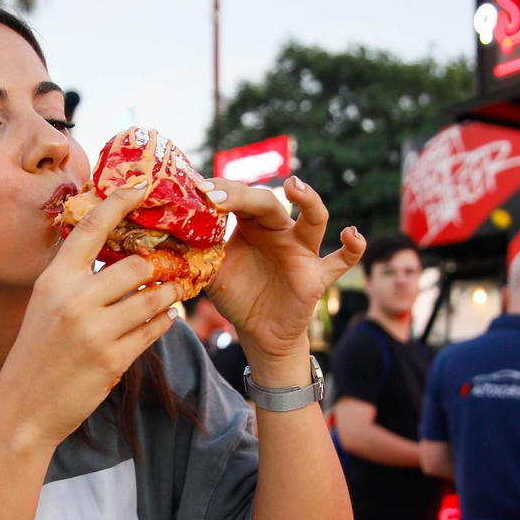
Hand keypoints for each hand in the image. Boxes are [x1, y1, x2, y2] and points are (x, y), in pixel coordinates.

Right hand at [0, 185, 180, 449]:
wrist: (22, 408)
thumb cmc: (36, 353)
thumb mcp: (45, 305)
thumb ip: (75, 279)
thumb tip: (115, 255)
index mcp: (54, 279)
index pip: (90, 227)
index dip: (119, 201)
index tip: (142, 185)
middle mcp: (74, 300)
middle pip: (135, 264)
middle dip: (158, 264)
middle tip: (173, 260)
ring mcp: (95, 331)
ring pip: (152, 297)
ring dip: (169, 292)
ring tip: (174, 289)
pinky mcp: (112, 359)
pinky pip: (153, 330)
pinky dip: (164, 321)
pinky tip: (165, 317)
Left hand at [201, 176, 364, 376]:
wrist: (258, 332)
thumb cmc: (237, 294)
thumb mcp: (211, 271)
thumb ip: (197, 251)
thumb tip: (168, 233)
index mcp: (252, 224)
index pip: (240, 198)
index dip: (223, 193)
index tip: (201, 192)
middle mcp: (280, 230)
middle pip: (269, 204)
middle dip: (246, 196)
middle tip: (222, 195)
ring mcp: (302, 250)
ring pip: (314, 219)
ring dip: (309, 200)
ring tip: (294, 186)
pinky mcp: (317, 275)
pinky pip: (341, 260)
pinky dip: (352, 248)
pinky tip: (352, 234)